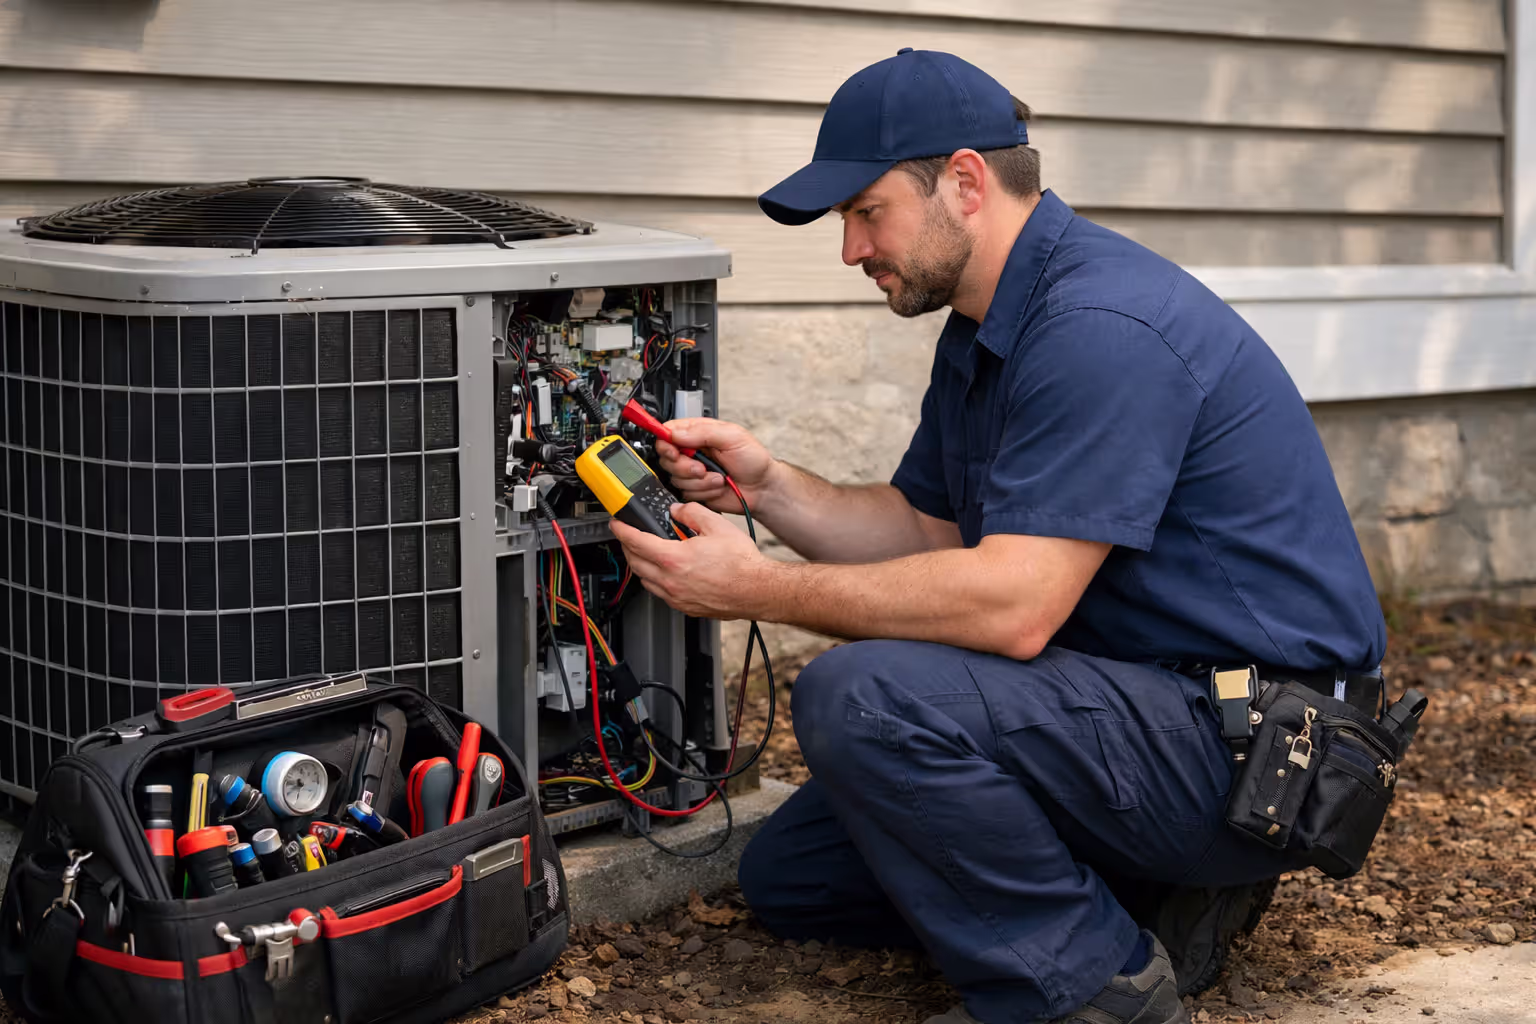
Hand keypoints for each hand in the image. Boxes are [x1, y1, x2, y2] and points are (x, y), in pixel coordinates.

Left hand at [608, 502, 774, 619]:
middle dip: (627, 547)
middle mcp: (671, 581)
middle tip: (629, 536)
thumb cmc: (742, 564)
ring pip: (645, 580)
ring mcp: (677, 597)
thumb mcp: (717, 526)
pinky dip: (655, 580)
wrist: (757, 590)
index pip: (636, 542)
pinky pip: (660, 593)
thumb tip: (678, 511)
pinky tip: (666, 572)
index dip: (622, 530)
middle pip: (635, 562)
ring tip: (646, 553)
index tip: (616, 524)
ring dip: (640, 565)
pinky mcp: (685, 607)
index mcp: (674, 559)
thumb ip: (692, 512)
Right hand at [656, 418, 777, 517]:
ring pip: (676, 478)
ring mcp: (692, 472)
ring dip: (699, 481)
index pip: (668, 433)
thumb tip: (675, 433)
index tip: (674, 452)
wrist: (761, 488)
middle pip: (667, 459)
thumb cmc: (753, 459)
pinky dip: (703, 492)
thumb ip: (703, 432)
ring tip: (718, 477)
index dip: (666, 443)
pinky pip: (686, 493)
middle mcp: (692, 451)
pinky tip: (717, 487)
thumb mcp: (732, 437)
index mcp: (698, 433)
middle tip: (703, 468)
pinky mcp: (695, 490)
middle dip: (685, 467)